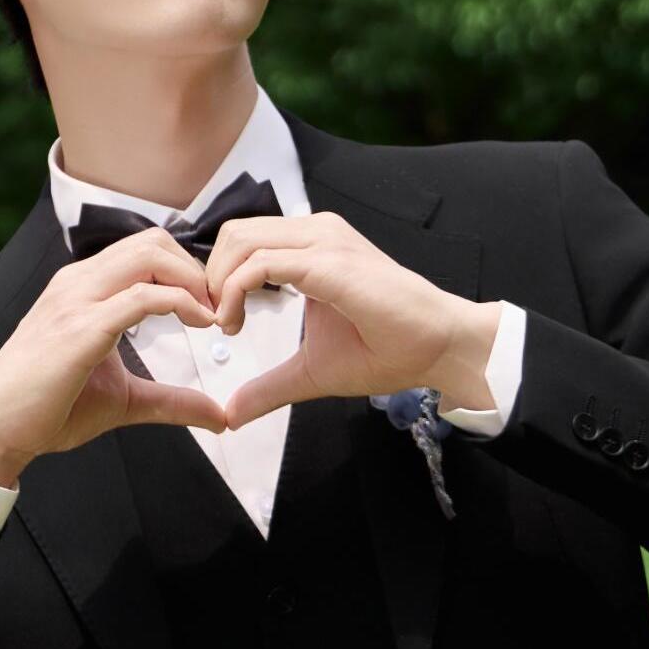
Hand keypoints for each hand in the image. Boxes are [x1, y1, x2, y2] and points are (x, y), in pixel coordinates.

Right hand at [0, 233, 228, 485]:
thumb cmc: (42, 411)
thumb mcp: (122, 400)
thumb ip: (170, 400)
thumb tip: (218, 416)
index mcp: (80, 289)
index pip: (144, 251)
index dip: (186, 273)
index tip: (210, 310)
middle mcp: (76, 284)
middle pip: (153, 240)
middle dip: (197, 269)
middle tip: (218, 310)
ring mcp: (75, 301)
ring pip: (150, 254)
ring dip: (193, 281)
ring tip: (211, 317)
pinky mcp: (81, 329)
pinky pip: (143, 296)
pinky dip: (182, 303)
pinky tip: (200, 325)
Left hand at [198, 211, 501, 427]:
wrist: (439, 347)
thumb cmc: (387, 351)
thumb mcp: (311, 372)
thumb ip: (268, 386)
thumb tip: (230, 415)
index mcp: (311, 247)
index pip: (243, 241)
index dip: (216, 278)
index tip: (218, 322)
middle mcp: (316, 233)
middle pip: (233, 233)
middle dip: (208, 278)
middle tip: (215, 323)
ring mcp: (325, 242)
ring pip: (241, 241)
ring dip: (218, 284)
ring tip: (227, 326)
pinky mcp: (330, 263)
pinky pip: (262, 263)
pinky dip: (234, 292)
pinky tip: (236, 325)